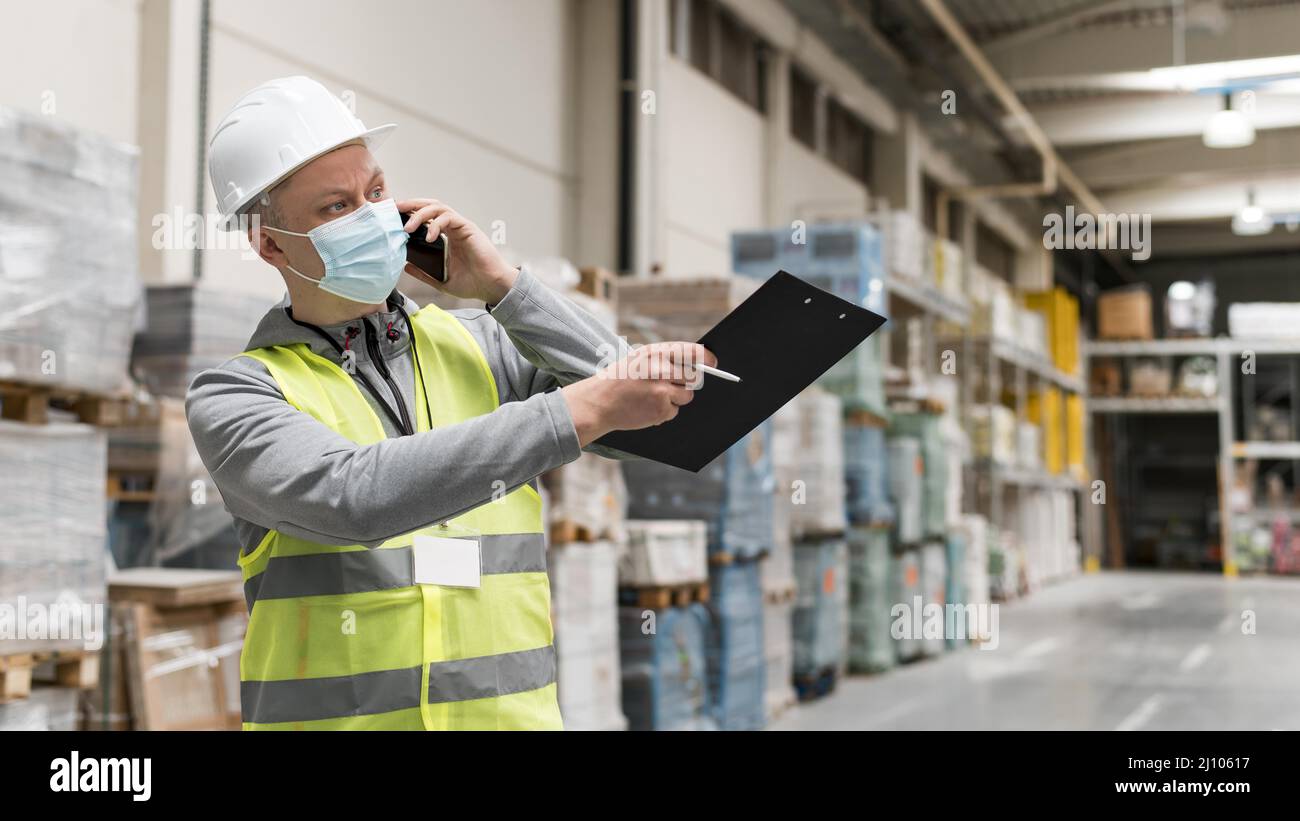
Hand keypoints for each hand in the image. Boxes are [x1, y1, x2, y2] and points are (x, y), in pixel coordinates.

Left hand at [395, 198, 516, 302]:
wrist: (491, 286)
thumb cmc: (472, 283)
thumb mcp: (441, 280)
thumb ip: (424, 273)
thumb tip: (406, 266)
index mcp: (447, 236)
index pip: (427, 216)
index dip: (410, 213)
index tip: (394, 216)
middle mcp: (453, 228)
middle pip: (430, 206)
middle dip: (411, 205)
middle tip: (395, 209)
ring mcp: (461, 226)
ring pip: (438, 208)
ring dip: (420, 213)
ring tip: (408, 226)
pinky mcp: (468, 228)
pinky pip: (449, 218)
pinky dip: (436, 224)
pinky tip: (429, 236)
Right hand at [561, 342, 718, 446]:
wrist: (598, 402)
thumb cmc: (618, 379)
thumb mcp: (639, 358)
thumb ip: (664, 359)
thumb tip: (695, 365)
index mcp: (656, 353)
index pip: (693, 352)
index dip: (707, 358)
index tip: (714, 362)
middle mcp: (662, 370)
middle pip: (694, 377)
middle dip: (688, 382)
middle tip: (674, 385)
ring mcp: (662, 391)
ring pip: (687, 396)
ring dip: (676, 398)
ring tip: (654, 396)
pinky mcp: (661, 409)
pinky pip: (674, 411)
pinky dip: (664, 411)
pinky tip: (647, 407)